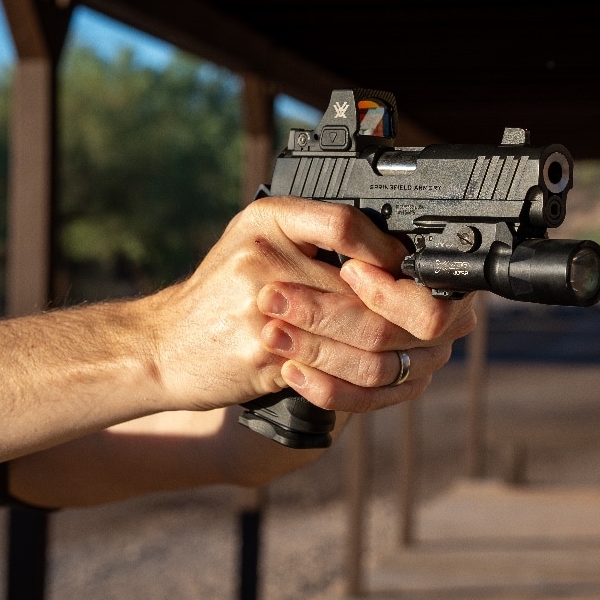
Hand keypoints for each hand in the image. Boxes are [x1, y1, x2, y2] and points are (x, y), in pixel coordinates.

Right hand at [145, 196, 475, 412]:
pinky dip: (362, 380)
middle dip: (409, 311)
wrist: (159, 346)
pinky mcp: (263, 357)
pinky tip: (376, 376)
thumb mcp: (262, 240)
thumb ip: (318, 235)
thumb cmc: (220, 294)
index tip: (407, 269)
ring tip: (415, 350)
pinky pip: (334, 371)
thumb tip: (397, 253)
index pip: (346, 224)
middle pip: (365, 288)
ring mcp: (261, 309)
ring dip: (395, 349)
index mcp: (268, 219)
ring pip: (359, 334)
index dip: (387, 252)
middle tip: (439, 321)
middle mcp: (263, 256)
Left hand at [257, 256, 474, 412]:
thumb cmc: (328, 250)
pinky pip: (365, 400)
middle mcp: (448, 325)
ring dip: (315, 350)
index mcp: (442, 281)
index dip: (385, 294)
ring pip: (373, 370)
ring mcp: (424, 362)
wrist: (302, 296)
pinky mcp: (398, 390)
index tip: (344, 270)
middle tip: (273, 297)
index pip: (428, 306)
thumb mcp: (331, 229)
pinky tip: (290, 369)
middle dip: (327, 316)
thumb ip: (350, 235)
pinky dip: (325, 387)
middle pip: (387, 334)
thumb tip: (348, 251)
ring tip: (271, 331)